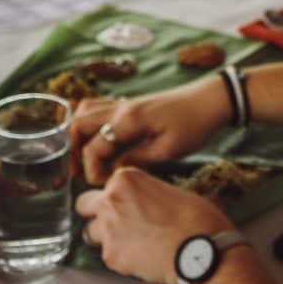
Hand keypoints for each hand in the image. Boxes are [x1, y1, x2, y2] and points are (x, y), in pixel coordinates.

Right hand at [71, 77, 230, 184]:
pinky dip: (89, 122)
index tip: (104, 184)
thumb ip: (137, 160)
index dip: (92, 170)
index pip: (94, 147)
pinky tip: (98, 140)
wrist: (210, 100)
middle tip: (78, 173)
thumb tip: (114, 171)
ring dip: (78, 134)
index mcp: (129, 119)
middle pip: (78, 123)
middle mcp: (121, 107)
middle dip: (72, 150)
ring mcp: (124, 102)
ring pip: (84, 111)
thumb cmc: (194, 125)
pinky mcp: (130, 102)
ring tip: (84, 158)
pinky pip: (97, 107)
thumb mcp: (169, 150)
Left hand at [76, 168, 234, 283]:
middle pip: (85, 204)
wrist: (201, 251)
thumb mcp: (171, 190)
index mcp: (126, 178)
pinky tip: (140, 255)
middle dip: (97, 211)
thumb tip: (144, 201)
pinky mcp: (111, 256)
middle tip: (116, 219)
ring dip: (104, 235)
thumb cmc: (195, 218)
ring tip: (128, 240)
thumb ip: (147, 192)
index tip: (127, 202)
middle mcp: (111, 200)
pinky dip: (119, 255)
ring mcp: (107, 229)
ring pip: (90, 231)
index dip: (118, 194)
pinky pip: (106, 254)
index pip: (108, 183)